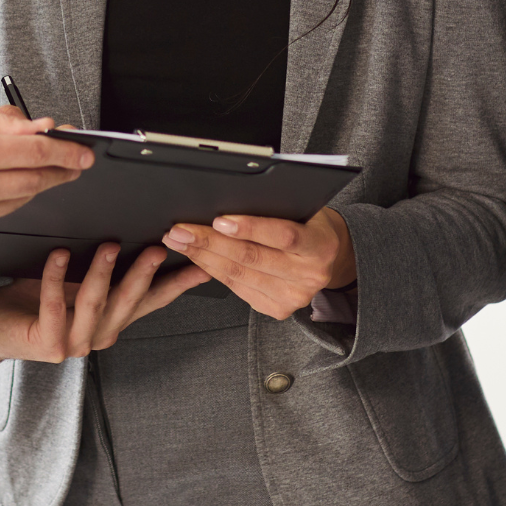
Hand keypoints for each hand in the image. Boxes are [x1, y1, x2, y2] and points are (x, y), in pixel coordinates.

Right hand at [0, 106, 92, 244]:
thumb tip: (37, 125)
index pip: (36, 151)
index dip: (66, 150)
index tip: (83, 150)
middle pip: (35, 180)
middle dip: (60, 170)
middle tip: (76, 162)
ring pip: (21, 201)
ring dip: (36, 185)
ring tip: (44, 169)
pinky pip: (0, 215)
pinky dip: (10, 200)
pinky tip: (8, 187)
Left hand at [0, 243, 209, 364]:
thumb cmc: (31, 301)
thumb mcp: (74, 281)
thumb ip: (101, 268)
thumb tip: (127, 233)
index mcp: (110, 320)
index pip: (151, 301)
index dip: (177, 285)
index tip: (201, 267)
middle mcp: (97, 335)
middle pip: (129, 303)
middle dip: (145, 275)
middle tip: (157, 248)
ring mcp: (73, 343)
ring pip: (96, 305)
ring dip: (104, 274)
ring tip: (109, 246)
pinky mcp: (47, 343)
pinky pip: (54, 306)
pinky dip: (56, 278)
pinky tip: (59, 255)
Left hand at [158, 207, 356, 320]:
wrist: (326, 257)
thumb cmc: (310, 224)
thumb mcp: (303, 209)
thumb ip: (276, 207)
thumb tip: (228, 197)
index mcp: (321, 246)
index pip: (284, 236)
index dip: (250, 227)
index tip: (219, 219)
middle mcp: (309, 276)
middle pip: (252, 257)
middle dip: (210, 242)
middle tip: (181, 229)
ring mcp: (293, 297)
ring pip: (239, 275)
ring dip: (203, 257)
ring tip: (180, 241)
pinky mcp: (277, 309)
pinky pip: (237, 288)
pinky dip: (212, 271)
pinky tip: (196, 258)